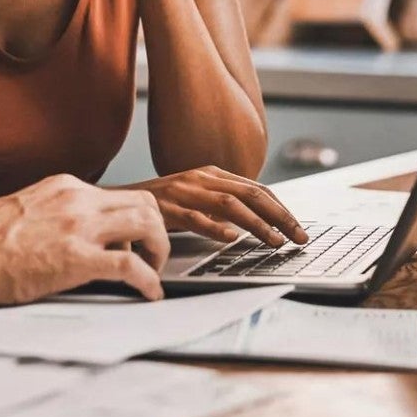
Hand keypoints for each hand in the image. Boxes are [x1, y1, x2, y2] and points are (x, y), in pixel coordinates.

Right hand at [0, 175, 170, 301]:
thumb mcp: (26, 211)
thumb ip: (57, 216)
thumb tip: (74, 236)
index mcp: (65, 187)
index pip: (120, 195)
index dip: (136, 221)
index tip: (136, 241)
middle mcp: (77, 199)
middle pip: (145, 203)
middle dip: (157, 231)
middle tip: (152, 257)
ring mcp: (78, 227)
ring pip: (148, 224)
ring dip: (159, 251)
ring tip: (153, 273)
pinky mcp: (76, 259)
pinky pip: (131, 266)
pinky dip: (149, 281)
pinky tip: (149, 294)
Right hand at [119, 167, 307, 246]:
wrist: (118, 200)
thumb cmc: (160, 202)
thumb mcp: (195, 196)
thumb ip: (221, 203)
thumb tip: (256, 220)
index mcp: (212, 174)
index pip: (257, 189)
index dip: (281, 208)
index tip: (298, 227)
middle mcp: (201, 179)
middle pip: (251, 194)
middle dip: (280, 216)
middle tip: (298, 237)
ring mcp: (184, 192)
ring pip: (230, 205)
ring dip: (257, 225)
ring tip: (274, 242)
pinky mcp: (167, 208)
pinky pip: (195, 217)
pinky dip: (215, 228)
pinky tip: (231, 239)